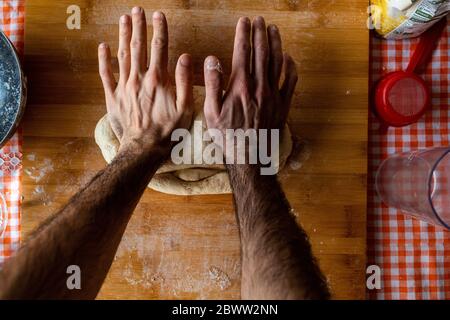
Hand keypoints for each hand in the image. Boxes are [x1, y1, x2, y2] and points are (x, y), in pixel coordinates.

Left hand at [98, 8, 192, 152]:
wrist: (144, 149)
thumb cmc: (168, 131)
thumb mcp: (186, 108)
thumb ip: (184, 81)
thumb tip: (185, 57)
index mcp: (158, 80)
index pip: (159, 48)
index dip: (160, 29)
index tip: (159, 15)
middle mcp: (139, 79)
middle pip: (138, 46)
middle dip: (139, 26)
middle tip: (137, 10)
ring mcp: (124, 87)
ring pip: (123, 55)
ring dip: (124, 36)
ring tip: (124, 19)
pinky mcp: (113, 97)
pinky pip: (106, 74)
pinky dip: (104, 59)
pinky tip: (104, 46)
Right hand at [203, 16, 296, 161]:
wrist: (248, 156)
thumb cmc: (226, 136)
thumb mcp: (211, 112)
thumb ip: (212, 84)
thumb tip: (212, 60)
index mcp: (239, 86)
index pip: (242, 53)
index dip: (243, 34)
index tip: (244, 22)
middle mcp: (259, 87)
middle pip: (261, 53)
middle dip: (260, 33)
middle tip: (259, 19)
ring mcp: (273, 95)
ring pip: (277, 63)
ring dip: (275, 44)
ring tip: (273, 29)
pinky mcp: (283, 105)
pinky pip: (290, 82)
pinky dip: (290, 67)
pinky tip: (288, 57)